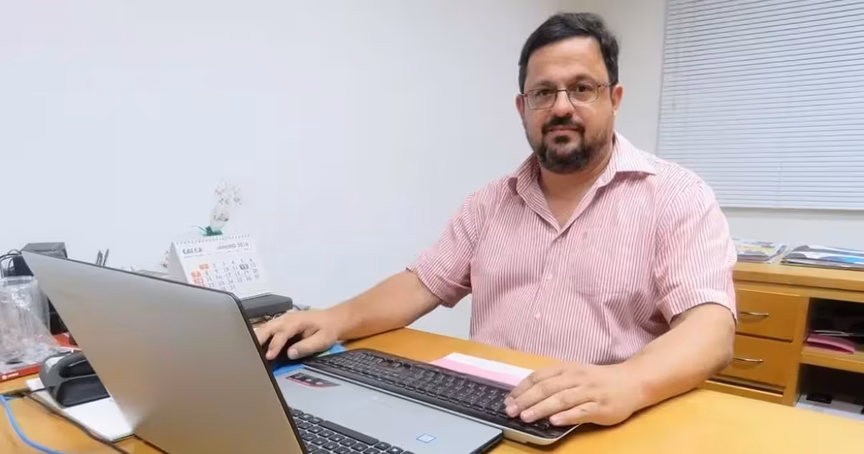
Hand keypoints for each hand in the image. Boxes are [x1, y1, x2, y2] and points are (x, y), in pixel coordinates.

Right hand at [254, 309, 346, 359]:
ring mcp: (282, 320)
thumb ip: (307, 346)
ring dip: (256, 338)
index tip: (268, 356)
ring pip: (264, 327)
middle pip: (268, 327)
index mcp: (296, 321)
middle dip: (258, 339)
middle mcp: (286, 319)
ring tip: (248, 351)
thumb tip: (290, 353)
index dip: (274, 345)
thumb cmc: (328, 330)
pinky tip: (254, 348)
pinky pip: (267, 330)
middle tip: (249, 352)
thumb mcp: (323, 340)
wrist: (331, 320)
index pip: (282, 332)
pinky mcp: (280, 325)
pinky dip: (259, 337)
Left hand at [504, 363, 645, 426]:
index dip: (522, 388)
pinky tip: (554, 421)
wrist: (632, 382)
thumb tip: (527, 395)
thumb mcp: (575, 373)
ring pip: (562, 399)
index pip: (539, 377)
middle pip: (547, 388)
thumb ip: (554, 381)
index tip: (508, 400)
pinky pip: (582, 411)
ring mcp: (589, 392)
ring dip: (542, 408)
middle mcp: (576, 378)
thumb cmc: (599, 379)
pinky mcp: (601, 407)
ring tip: (526, 417)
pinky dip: (567, 416)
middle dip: (526, 400)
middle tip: (511, 411)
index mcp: (567, 369)